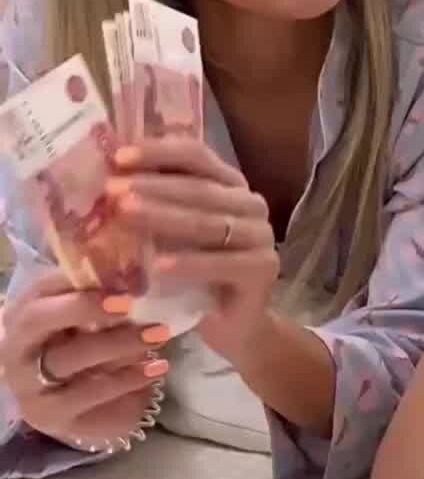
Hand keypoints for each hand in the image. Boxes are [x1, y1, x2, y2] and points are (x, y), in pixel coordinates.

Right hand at [0, 269, 167, 447]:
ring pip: (68, 360)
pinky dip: (127, 379)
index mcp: (22, 315)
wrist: (70, 403)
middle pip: (39, 321)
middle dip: (86, 309)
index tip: (122, 288)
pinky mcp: (53, 417)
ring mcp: (30, 387)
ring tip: (158, 336)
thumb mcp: (84, 320)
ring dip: (118, 345)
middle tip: (131, 306)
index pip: (40, 290)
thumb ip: (100, 296)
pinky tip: (155, 367)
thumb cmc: (78, 348)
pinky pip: (90, 395)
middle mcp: (16, 349)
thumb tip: (136, 277)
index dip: (78, 286)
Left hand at [108, 139, 278, 362]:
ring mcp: (261, 236)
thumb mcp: (172, 235)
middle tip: (112, 190)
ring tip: (125, 215)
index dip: (158, 152)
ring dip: (163, 218)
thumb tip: (105, 183)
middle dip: (152, 187)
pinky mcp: (263, 269)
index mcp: (231, 185)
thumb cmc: (196, 275)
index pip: (196, 155)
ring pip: (208, 223)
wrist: (233, 325)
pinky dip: (190, 263)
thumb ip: (154, 207)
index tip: (119, 157)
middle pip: (199, 188)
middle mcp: (251, 204)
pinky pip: (222, 262)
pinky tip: (158, 266)